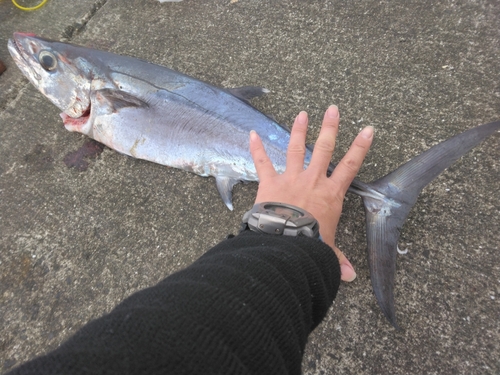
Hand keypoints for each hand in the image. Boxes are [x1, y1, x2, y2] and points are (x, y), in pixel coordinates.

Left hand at [249, 105, 372, 281]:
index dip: (360, 147)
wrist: (284, 241)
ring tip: (302, 113)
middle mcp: (313, 180)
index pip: (351, 166)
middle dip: (329, 128)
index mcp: (330, 194)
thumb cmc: (308, 243)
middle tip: (332, 109)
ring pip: (296, 148)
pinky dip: (256, 148)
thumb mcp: (326, 250)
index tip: (367, 129)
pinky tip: (251, 133)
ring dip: (299, 130)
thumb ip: (337, 260)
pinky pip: (262, 162)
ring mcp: (291, 178)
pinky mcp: (269, 182)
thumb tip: (348, 278)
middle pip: (324, 148)